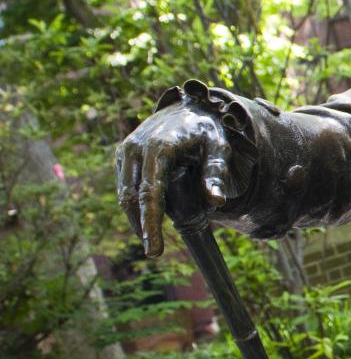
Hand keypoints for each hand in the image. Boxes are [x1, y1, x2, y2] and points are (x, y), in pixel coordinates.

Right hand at [116, 101, 230, 257]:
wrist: (188, 107)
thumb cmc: (207, 130)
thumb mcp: (219, 148)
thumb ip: (216, 174)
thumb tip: (215, 202)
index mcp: (159, 146)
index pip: (150, 193)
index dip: (150, 223)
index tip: (153, 249)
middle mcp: (136, 147)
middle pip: (131, 197)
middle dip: (141, 226)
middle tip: (154, 250)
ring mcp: (126, 149)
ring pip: (124, 193)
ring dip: (136, 216)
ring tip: (153, 235)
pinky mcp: (123, 153)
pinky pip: (124, 184)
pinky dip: (133, 202)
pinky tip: (147, 215)